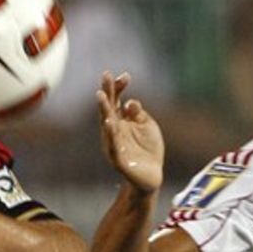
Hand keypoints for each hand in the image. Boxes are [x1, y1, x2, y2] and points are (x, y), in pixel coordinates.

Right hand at [96, 71, 163, 193]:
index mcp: (120, 120)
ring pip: (107, 125)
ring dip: (104, 109)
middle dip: (107, 92)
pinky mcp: (118, 159)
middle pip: (108, 108)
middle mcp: (113, 130)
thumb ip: (138, 113)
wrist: (151, 176)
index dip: (119, 87)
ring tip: (101, 95)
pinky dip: (111, 134)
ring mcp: (114, 144)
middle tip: (105, 75)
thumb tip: (130, 102)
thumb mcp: (147, 125)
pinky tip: (109, 123)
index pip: (116, 100)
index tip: (126, 75)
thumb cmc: (148, 148)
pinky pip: (113, 145)